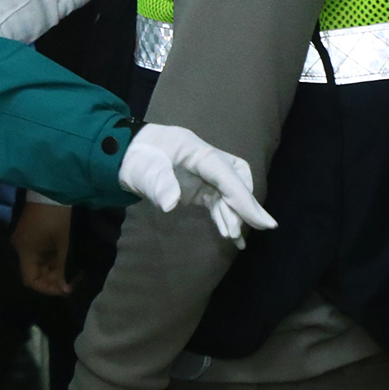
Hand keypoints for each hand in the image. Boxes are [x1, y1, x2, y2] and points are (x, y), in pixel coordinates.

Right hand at [13, 200, 72, 294]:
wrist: (54, 189)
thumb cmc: (57, 217)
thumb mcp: (64, 244)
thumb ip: (64, 268)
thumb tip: (65, 289)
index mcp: (25, 251)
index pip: (31, 280)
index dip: (47, 288)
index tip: (66, 288)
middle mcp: (23, 247)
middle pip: (37, 272)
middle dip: (56, 279)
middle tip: (76, 280)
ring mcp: (29, 240)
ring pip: (42, 263)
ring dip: (58, 269)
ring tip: (75, 271)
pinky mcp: (35, 234)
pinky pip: (44, 253)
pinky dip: (56, 259)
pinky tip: (69, 260)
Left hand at [118, 124, 276, 244]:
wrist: (123, 155)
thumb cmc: (135, 157)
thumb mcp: (142, 170)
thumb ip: (158, 184)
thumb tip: (170, 204)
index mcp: (196, 150)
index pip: (227, 175)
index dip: (245, 199)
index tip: (264, 223)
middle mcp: (206, 160)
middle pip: (236, 181)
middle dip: (243, 205)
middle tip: (240, 231)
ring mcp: (204, 173)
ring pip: (229, 193)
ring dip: (233, 215)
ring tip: (233, 239)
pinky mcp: (199, 185)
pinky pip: (219, 201)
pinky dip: (225, 216)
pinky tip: (231, 235)